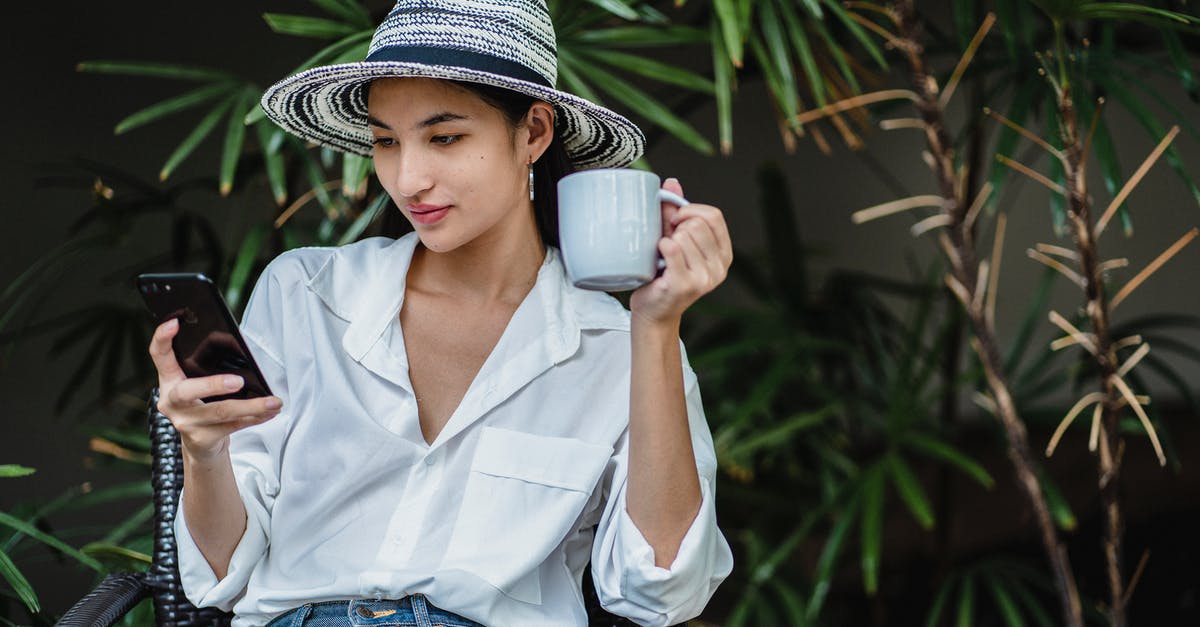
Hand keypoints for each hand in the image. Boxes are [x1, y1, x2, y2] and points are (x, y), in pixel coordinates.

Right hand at [149, 318, 282, 460]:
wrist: (201, 446)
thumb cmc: (203, 405)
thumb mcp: (199, 383)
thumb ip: (209, 367)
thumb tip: (241, 349)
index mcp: (169, 381)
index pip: (159, 357)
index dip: (162, 339)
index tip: (173, 323)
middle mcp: (171, 402)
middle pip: (187, 392)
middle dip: (213, 385)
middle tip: (239, 381)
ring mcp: (185, 423)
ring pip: (219, 412)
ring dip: (251, 406)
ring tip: (273, 401)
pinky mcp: (202, 439)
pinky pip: (233, 426)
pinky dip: (256, 417)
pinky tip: (270, 411)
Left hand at [630, 178, 732, 324]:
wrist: (654, 312)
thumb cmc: (663, 274)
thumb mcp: (674, 239)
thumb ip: (675, 212)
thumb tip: (672, 182)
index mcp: (724, 254)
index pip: (714, 216)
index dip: (690, 210)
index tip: (674, 219)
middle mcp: (720, 268)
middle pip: (698, 224)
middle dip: (676, 227)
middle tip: (666, 243)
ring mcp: (705, 278)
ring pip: (685, 235)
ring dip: (667, 240)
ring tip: (662, 257)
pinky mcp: (685, 285)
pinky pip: (672, 250)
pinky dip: (661, 247)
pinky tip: (658, 259)